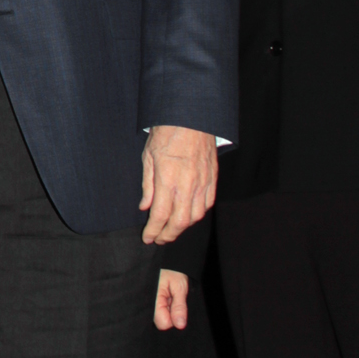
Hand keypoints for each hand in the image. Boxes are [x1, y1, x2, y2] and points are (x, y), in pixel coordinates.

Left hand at [140, 125, 216, 244]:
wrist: (191, 118)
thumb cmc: (166, 134)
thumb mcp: (148, 157)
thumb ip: (147, 185)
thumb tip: (145, 207)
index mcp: (167, 180)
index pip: (160, 215)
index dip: (153, 231)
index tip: (148, 238)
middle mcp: (187, 186)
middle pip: (179, 222)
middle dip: (168, 235)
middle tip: (159, 239)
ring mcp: (203, 184)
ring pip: (195, 217)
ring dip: (183, 227)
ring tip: (172, 229)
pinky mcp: (213, 180)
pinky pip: (207, 205)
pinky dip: (197, 215)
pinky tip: (188, 215)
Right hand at [153, 268, 190, 329]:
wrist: (165, 259)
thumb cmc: (172, 271)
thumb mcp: (179, 287)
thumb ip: (179, 307)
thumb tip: (180, 325)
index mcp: (153, 300)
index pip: (164, 324)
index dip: (174, 318)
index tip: (176, 304)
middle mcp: (147, 304)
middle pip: (160, 322)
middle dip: (170, 314)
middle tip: (172, 298)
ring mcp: (147, 303)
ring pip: (159, 318)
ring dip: (167, 310)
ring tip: (169, 296)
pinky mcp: (148, 302)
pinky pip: (157, 312)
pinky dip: (164, 307)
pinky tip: (165, 296)